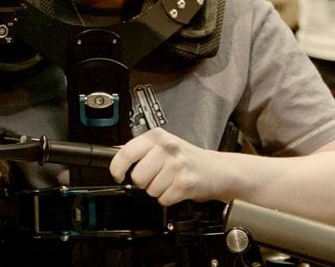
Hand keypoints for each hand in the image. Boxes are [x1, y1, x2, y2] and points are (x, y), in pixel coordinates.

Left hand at [109, 128, 226, 205]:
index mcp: (158, 136)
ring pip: (150, 190)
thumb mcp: (164, 145)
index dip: (118, 167)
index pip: (127, 152)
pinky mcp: (185, 182)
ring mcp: (177, 165)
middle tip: (156, 176)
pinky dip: (169, 198)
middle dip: (144, 182)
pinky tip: (177, 188)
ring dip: (158, 190)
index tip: (118, 175)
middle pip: (138, 176)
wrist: (217, 169)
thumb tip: (116, 157)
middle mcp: (167, 148)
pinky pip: (163, 199)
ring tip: (170, 180)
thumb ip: (142, 150)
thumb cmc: (189, 158)